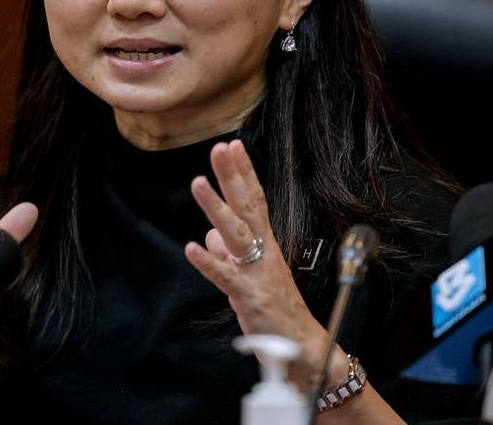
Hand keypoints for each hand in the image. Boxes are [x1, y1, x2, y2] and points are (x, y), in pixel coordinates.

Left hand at [184, 139, 333, 388]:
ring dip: (215, 207)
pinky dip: (209, 262)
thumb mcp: (250, 275)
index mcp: (265, 244)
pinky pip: (226, 276)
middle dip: (232, 176)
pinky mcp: (249, 296)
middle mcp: (263, 251)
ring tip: (198, 182)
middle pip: (246, 206)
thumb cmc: (275, 308)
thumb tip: (208, 237)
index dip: (243, 173)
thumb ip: (230, 254)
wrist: (302, 346)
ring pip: (235, 233)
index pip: (254, 200)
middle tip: (220, 147)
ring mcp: (256, 272)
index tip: (232, 146)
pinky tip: (191, 248)